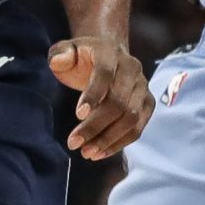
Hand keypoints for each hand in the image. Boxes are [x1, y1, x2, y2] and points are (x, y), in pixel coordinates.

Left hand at [49, 36, 151, 159]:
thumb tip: (57, 61)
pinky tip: (100, 153)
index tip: (78, 115)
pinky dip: (120, 143)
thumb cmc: (83, 58)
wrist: (108, 56)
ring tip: (86, 152)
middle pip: (118, 102)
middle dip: (95, 126)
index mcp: (111, 53)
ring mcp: (143, 87)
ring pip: (131, 118)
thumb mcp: (67, 50)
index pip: (105, 74)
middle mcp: (132, 69)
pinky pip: (137, 128)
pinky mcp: (147, 103)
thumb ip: (60, 54)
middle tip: (74, 143)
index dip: (93, 95)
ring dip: (108, 139)